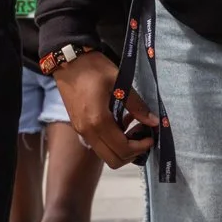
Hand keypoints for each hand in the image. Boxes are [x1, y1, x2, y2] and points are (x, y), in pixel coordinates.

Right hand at [54, 51, 159, 169]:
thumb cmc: (94, 68)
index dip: (140, 147)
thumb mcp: (119, 82)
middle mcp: (88, 132)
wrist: (68, 61)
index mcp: (98, 121)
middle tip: (144, 135)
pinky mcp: (80, 127)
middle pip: (113, 160)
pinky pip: (99, 144)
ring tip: (135, 127)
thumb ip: (137, 105)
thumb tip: (154, 121)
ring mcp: (82, 131)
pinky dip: (113, 141)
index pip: (122, 149)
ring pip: (105, 154)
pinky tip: (122, 122)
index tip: (151, 136)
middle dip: (132, 153)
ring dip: (122, 147)